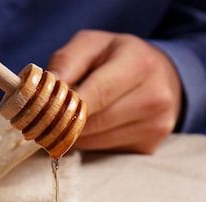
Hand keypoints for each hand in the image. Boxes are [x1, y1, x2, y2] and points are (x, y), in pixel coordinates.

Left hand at [47, 30, 182, 153]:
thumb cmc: (119, 59)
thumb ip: (67, 62)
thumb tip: (43, 90)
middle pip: (96, 122)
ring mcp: (155, 125)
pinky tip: (95, 128)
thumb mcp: (94, 45)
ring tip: (71, 121)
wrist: (163, 79)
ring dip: (77, 135)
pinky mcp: (150, 146)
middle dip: (66, 123)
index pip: (98, 94)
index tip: (43, 112)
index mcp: (139, 63)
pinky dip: (93, 143)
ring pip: (98, 142)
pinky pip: (108, 151)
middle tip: (46, 120)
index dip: (67, 106)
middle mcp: (154, 97)